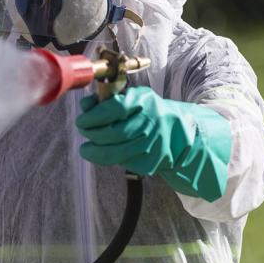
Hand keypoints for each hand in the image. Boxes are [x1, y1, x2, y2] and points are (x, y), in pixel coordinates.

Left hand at [75, 86, 230, 200]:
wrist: (181, 132)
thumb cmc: (149, 112)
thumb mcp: (133, 98)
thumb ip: (107, 100)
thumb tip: (85, 105)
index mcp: (144, 101)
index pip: (114, 109)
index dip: (93, 117)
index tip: (82, 120)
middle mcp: (150, 122)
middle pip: (112, 133)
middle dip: (91, 134)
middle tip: (84, 132)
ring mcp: (152, 144)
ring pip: (114, 153)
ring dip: (94, 151)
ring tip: (87, 149)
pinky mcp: (151, 162)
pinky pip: (123, 163)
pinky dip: (108, 159)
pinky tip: (104, 154)